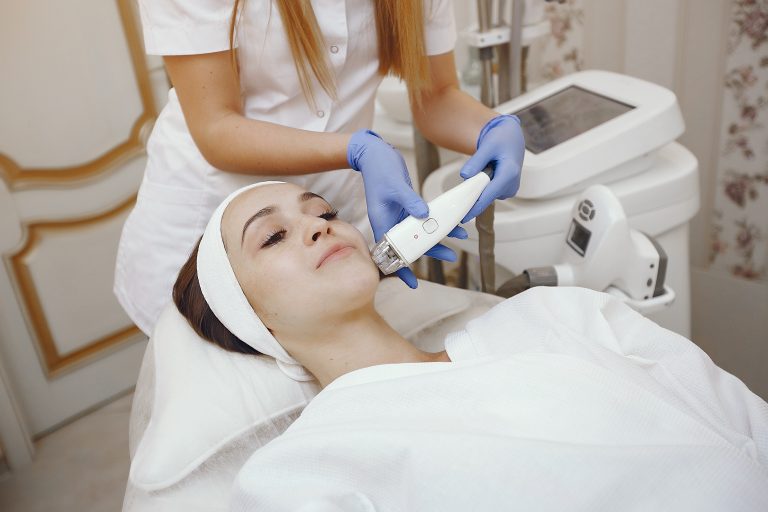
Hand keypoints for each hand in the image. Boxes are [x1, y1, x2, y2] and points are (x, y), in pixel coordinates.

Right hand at [347, 130, 466, 287]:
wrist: (374, 154)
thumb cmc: (378, 168)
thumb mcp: (396, 185)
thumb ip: (410, 201)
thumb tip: (425, 215)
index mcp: (382, 221)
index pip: (391, 253)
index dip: (401, 269)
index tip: (412, 283)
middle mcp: (390, 221)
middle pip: (411, 244)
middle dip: (431, 252)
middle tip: (451, 257)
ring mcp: (398, 215)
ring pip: (420, 232)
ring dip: (438, 235)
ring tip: (459, 237)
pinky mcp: (405, 207)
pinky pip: (422, 219)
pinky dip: (436, 221)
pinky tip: (450, 221)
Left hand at [459, 115, 524, 222]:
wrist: (511, 138)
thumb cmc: (501, 139)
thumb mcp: (487, 146)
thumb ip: (476, 161)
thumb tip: (465, 176)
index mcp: (509, 174)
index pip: (488, 196)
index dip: (475, 207)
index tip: (464, 217)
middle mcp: (511, 185)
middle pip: (486, 197)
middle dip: (473, 193)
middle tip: (465, 181)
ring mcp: (509, 189)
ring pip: (486, 195)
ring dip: (478, 187)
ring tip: (484, 167)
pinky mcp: (505, 190)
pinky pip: (489, 193)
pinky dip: (482, 187)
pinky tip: (486, 172)